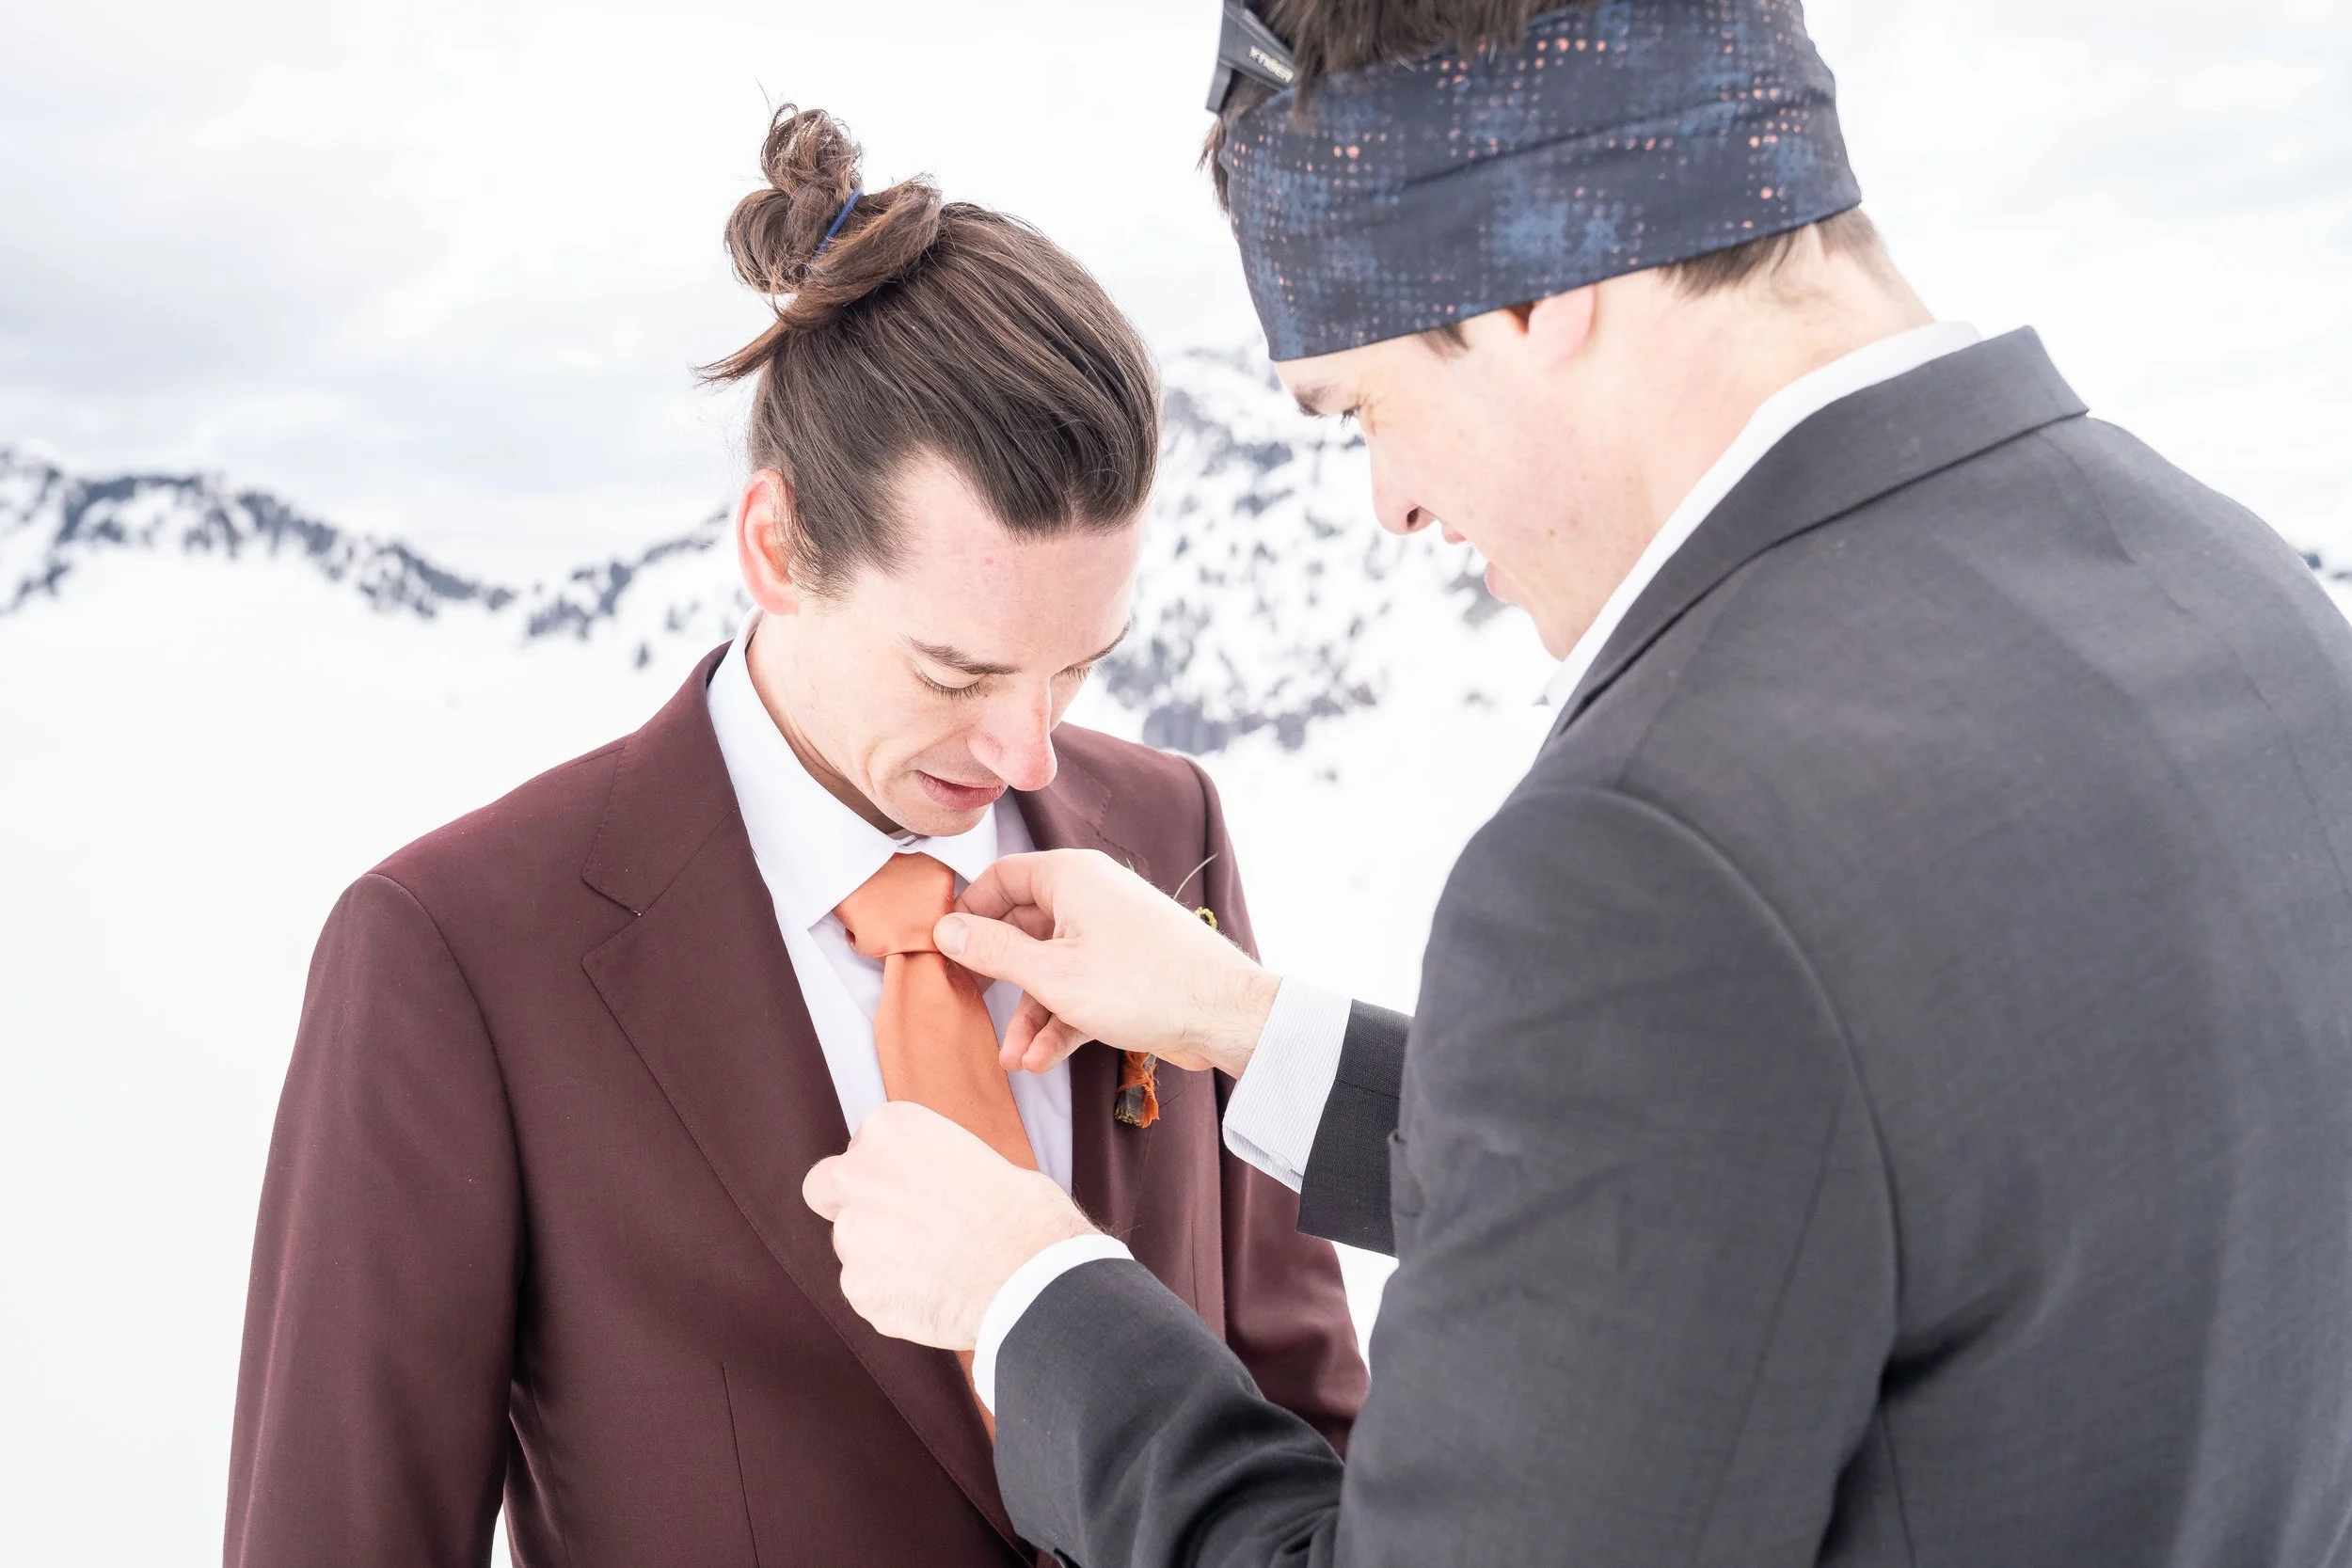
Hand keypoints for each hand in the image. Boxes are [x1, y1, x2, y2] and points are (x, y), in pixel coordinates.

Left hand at [801, 1102, 1097, 1349]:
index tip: (916, 1189)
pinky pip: (869, 1291)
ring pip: (851, 1246)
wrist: (1030, 1274)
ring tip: (938, 1270)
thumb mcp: (979, 1159)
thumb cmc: (1023, 1212)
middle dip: (847, 1203)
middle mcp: (858, 1173)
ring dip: (880, 1257)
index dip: (890, 1171)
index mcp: (891, 1128)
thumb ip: (932, 1172)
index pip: (865, 1145)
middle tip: (890, 1224)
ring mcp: (852, 1235)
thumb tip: (934, 1196)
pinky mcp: (858, 1288)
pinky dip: (893, 1297)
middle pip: (824, 1188)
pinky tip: (937, 1296)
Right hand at [936, 848, 1278, 1078]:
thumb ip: (994, 952)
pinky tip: (1042, 1061)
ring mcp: (1111, 935)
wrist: (1223, 1015)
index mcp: (1071, 877)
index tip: (946, 948)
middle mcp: (1091, 897)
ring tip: (1014, 1059)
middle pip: (1024, 928)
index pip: (1002, 878)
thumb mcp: (1052, 973)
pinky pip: (1081, 989)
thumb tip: (947, 931)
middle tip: (972, 1006)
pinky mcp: (1128, 971)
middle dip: (1000, 978)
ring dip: (1031, 1014)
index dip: (970, 912)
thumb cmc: (1145, 983)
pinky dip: (1061, 1021)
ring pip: (1053, 968)